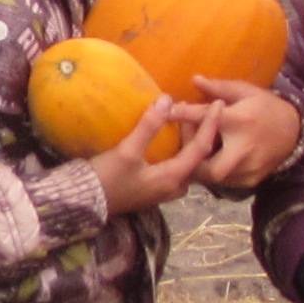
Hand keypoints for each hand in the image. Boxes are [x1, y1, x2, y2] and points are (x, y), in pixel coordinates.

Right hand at [88, 100, 223, 217]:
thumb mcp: (127, 151)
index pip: (201, 148)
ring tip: (184, 118)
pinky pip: (177, 166)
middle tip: (198, 108)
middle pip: (197, 156)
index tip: (219, 104)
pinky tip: (171, 138)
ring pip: (187, 162)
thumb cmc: (106, 178)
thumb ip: (149, 126)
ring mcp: (165, 190)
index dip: (211, 124)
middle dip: (200, 131)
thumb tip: (167, 99)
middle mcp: (175, 187)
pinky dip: (178, 149)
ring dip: (188, 141)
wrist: (84, 203)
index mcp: (173, 178)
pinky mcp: (155, 189)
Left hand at [191, 78, 301, 187]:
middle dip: (191, 159)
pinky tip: (210, 159)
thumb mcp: (246, 91)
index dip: (183, 116)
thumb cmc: (266, 107)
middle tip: (184, 145)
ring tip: (194, 150)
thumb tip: (194, 79)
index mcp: (239, 121)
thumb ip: (219, 88)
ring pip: (214, 178)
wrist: (295, 131)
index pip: (206, 119)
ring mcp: (248, 168)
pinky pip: (224, 182)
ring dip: (200, 165)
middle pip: (209, 167)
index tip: (166, 113)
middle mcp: (243, 148)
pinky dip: (214, 172)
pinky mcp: (251, 180)